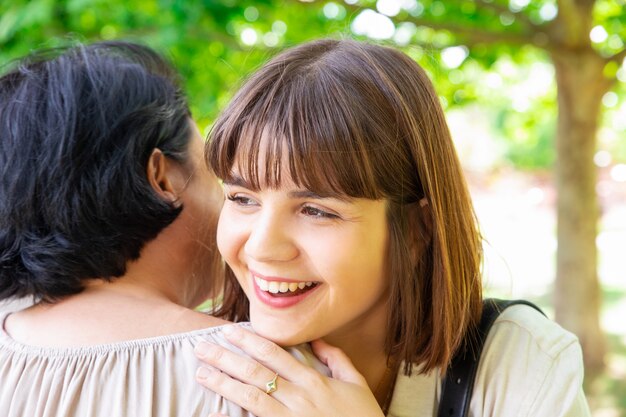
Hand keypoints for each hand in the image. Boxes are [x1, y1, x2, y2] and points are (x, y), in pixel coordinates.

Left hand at [194, 325, 384, 416]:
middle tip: (201, 347)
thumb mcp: (357, 384)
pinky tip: (215, 414)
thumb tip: (318, 339)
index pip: (274, 354)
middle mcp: (298, 397)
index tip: (228, 331)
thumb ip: (337, 358)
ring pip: (251, 397)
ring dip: (223, 384)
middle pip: (256, 372)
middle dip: (226, 358)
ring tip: (201, 373)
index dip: (249, 341)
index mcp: (313, 380)